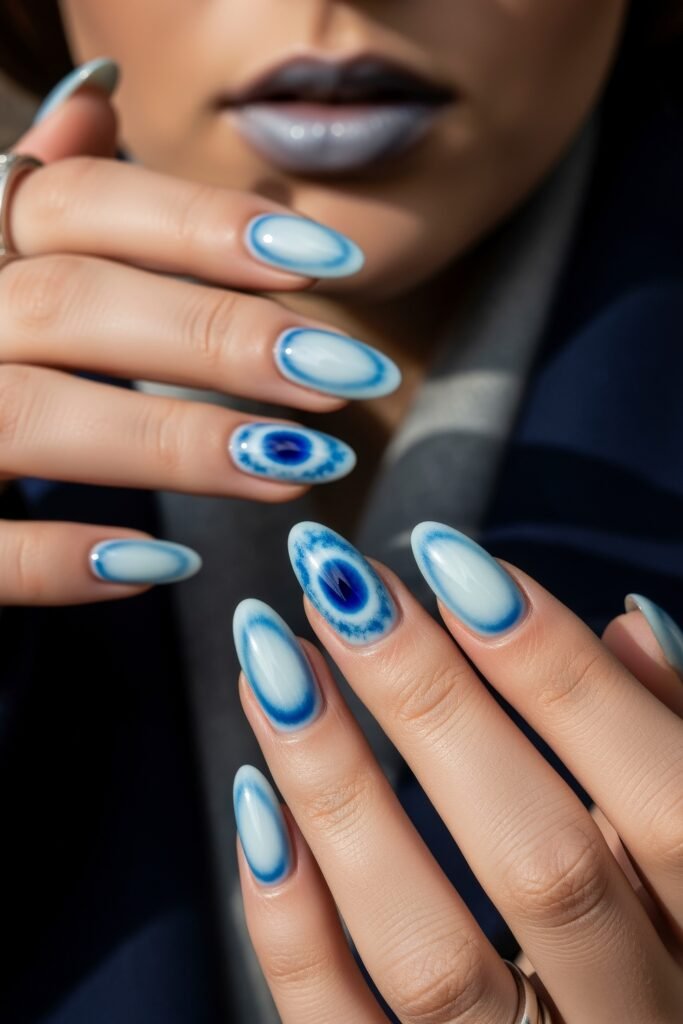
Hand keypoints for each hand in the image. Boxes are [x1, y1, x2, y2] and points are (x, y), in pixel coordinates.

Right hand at [0, 64, 392, 604]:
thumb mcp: (2, 256)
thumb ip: (48, 194)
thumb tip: (98, 93)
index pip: (78, 203)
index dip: (202, 223)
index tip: (327, 256)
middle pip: (72, 303)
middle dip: (220, 336)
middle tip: (345, 370)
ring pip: (35, 416)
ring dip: (176, 442)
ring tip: (296, 465)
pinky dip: (68, 561)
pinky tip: (166, 565)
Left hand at [232, 521, 682, 1022]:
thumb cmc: (659, 929)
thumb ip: (671, 740)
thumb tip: (629, 624)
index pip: (660, 796)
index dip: (556, 670)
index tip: (448, 557)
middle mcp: (639, 1020)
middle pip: (540, 862)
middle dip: (431, 702)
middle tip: (340, 581)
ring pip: (428, 952)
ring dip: (339, 788)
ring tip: (270, 658)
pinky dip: (292, 925)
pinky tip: (254, 800)